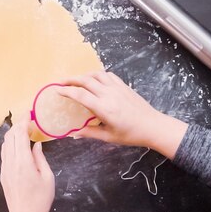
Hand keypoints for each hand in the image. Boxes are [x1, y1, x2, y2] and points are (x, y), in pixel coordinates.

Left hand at [1, 113, 54, 211]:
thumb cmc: (40, 199)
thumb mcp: (48, 177)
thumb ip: (41, 158)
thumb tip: (36, 144)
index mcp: (23, 162)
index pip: (20, 135)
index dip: (23, 121)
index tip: (28, 113)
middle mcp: (11, 163)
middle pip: (10, 136)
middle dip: (17, 124)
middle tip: (26, 118)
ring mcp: (5, 169)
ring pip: (5, 144)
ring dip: (12, 133)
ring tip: (22, 128)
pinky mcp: (3, 174)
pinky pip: (4, 153)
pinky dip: (9, 143)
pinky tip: (17, 143)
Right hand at [57, 71, 187, 159]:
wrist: (153, 126)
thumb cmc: (131, 134)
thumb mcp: (109, 137)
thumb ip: (90, 133)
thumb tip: (74, 133)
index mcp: (103, 108)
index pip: (80, 95)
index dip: (66, 91)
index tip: (57, 90)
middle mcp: (109, 94)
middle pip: (86, 80)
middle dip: (71, 79)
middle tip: (61, 82)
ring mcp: (117, 88)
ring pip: (96, 74)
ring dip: (84, 75)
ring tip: (76, 80)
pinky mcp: (124, 86)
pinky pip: (108, 75)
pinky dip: (98, 74)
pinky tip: (95, 79)